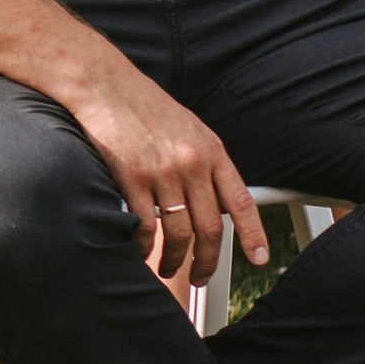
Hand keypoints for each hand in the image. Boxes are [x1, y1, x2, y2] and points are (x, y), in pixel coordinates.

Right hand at [67, 67, 266, 285]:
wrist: (106, 86)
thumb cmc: (145, 106)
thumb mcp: (190, 128)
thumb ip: (206, 164)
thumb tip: (217, 202)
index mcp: (211, 151)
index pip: (241, 201)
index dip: (253, 234)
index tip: (258, 257)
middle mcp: (191, 163)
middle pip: (209, 227)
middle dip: (208, 261)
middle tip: (201, 277)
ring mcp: (162, 172)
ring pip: (179, 233)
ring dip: (174, 260)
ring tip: (168, 268)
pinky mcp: (132, 179)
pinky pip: (145, 226)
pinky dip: (145, 245)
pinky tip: (142, 249)